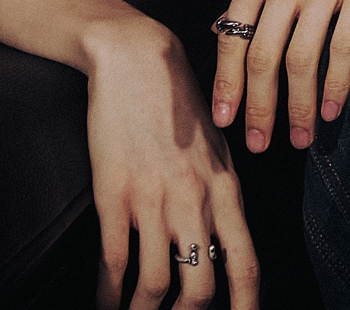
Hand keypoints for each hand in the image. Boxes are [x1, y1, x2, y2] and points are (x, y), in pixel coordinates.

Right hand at [80, 22, 259, 308]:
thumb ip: (219, 196)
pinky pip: (114, 261)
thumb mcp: (215, 149)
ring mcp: (155, 199)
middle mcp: (197, 200)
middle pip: (203, 285)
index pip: (247, 261)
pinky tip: (102, 304)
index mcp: (227, 189)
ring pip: (157, 283)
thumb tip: (222, 242)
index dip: (246, 303)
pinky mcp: (115, 194)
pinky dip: (106, 293)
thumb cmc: (179, 106)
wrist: (139, 63)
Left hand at [212, 0, 349, 151]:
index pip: (230, 35)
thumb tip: (238, 15)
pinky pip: (345, 45)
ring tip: (302, 139)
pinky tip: (337, 107)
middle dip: (256, 109)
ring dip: (298, 107)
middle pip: (260, 58)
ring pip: (301, 60)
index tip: (221, 121)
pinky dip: (338, 83)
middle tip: (258, 146)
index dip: (225, 84)